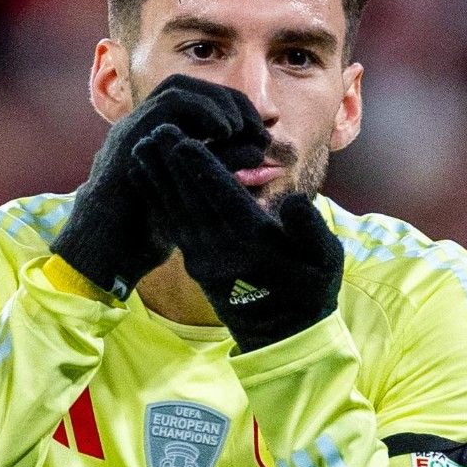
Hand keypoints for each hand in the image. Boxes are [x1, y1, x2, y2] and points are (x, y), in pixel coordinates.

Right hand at [49, 73, 270, 298]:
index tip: (258, 131)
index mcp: (155, 134)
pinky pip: (168, 106)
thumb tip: (258, 150)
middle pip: (189, 86)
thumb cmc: (154, 226)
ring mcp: (132, 127)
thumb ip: (223, 166)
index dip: (231, 107)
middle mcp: (141, 125)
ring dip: (216, 102)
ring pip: (177, 88)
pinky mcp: (129, 137)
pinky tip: (224, 132)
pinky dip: (202, 110)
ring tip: (239, 128)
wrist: (111, 248)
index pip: (196, 98)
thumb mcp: (198, 189)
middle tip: (256, 126)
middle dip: (229, 100)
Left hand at [132, 124, 342, 351]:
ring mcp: (203, 258)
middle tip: (154, 130)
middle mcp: (221, 250)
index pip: (223, 200)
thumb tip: (296, 199)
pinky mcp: (194, 264)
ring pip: (176, 211)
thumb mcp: (325, 261)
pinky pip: (172, 226)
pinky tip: (145, 181)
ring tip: (141, 148)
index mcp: (254, 243)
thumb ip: (311, 230)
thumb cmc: (310, 290)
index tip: (183, 143)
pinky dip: (158, 201)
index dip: (202, 170)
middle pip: (191, 200)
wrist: (282, 336)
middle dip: (172, 165)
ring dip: (158, 179)